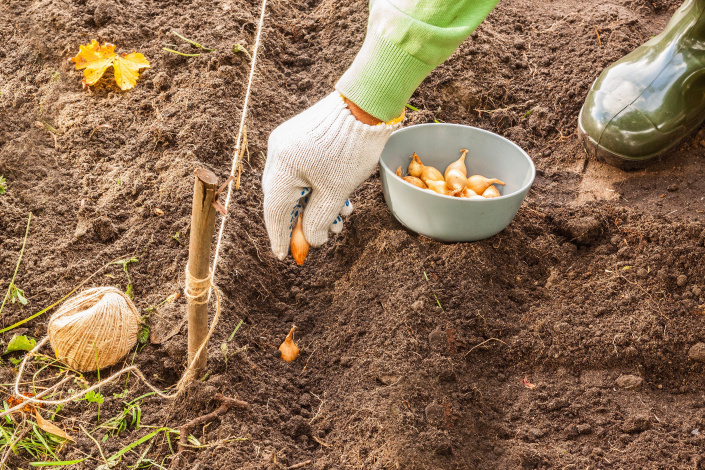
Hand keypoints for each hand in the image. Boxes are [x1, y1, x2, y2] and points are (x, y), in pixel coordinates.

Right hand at [263, 92, 398, 259]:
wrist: (365, 103)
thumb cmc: (352, 148)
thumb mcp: (336, 191)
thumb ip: (319, 220)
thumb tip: (311, 240)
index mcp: (282, 168)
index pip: (275, 211)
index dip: (280, 236)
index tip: (284, 255)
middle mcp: (278, 154)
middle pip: (286, 199)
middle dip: (306, 220)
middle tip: (326, 235)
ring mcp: (288, 142)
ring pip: (297, 185)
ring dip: (317, 205)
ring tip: (342, 217)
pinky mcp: (300, 136)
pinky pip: (303, 170)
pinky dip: (318, 187)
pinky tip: (341, 197)